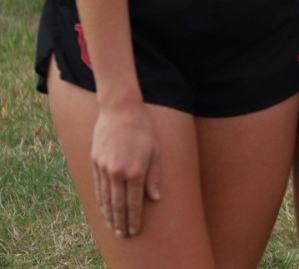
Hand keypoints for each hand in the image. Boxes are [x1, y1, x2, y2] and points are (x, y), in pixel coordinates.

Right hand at [92, 103, 161, 236]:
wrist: (120, 111)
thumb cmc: (144, 130)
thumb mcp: (156, 152)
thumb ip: (154, 176)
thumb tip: (154, 198)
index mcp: (135, 171)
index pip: (134, 202)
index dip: (134, 218)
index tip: (134, 230)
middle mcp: (117, 172)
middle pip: (118, 204)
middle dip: (120, 221)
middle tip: (122, 234)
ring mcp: (103, 168)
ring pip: (105, 197)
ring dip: (109, 213)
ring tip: (112, 225)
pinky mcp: (95, 162)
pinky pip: (97, 186)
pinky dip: (100, 199)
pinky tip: (104, 207)